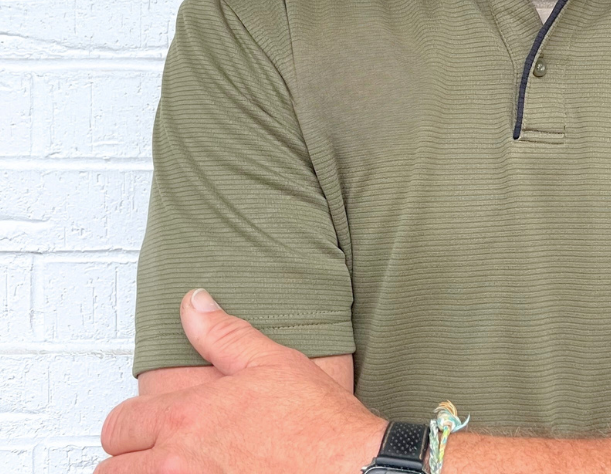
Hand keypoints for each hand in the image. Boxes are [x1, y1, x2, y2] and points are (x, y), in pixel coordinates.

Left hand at [98, 289, 386, 473]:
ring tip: (180, 468)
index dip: (132, 424)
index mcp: (188, 416)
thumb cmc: (317, 423)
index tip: (149, 426)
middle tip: (160, 452)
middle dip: (132, 459)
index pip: (120, 425)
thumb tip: (195, 303)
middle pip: (112, 470)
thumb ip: (223, 334)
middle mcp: (178, 463)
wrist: (348, 469)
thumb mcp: (272, 362)